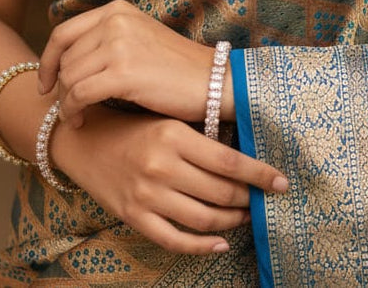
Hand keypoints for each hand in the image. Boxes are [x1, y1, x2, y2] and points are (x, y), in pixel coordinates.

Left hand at [38, 0, 226, 126]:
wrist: (212, 81)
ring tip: (76, 118)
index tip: (45, 84)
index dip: (47, 61)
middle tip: (66, 109)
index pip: (63, 33)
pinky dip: (73, 111)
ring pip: (68, 78)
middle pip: (64, 58)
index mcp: (116, 11)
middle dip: (58, 88)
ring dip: (65, 103)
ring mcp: (118, 44)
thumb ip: (107, 41)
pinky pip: (79, 94)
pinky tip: (80, 122)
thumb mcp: (139, 39)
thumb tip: (68, 63)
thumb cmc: (177, 69)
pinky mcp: (123, 72)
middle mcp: (114, 21)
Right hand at [52, 105, 288, 254]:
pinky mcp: (134, 217)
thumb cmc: (134, 128)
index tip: (282, 182)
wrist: (84, 140)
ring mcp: (147, 194)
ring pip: (203, 219)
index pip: (229, 162)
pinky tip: (219, 243)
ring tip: (243, 216)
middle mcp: (162, 165)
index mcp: (174, 135)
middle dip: (248, 199)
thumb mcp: (168, 121)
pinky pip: (175, 240)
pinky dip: (202, 246)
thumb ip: (201, 138)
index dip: (260, 175)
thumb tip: (245, 160)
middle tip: (261, 200)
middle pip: (220, 193)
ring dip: (231, 221)